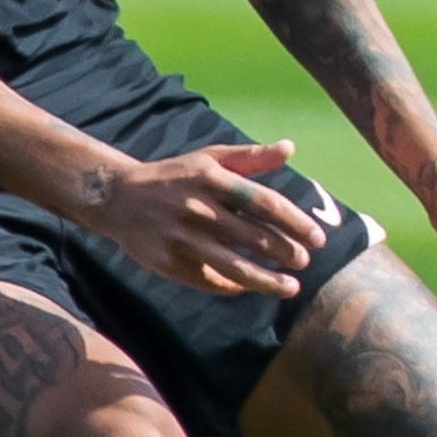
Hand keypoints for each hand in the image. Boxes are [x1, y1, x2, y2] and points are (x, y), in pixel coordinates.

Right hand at [89, 139, 324, 297]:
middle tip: (305, 261)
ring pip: (235, 266)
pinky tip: (252, 288)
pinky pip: (211, 281)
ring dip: (267, 280)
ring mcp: (185, 239)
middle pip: (254, 237)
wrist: (119, 199)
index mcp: (213, 180)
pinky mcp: (171, 263)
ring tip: (292, 287)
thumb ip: (250, 157)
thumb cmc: (174, 177)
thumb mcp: (209, 159)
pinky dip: (235, 286)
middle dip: (286, 252)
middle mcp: (200, 209)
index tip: (318, 238)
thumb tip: (290, 148)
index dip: (295, 222)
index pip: (264, 203)